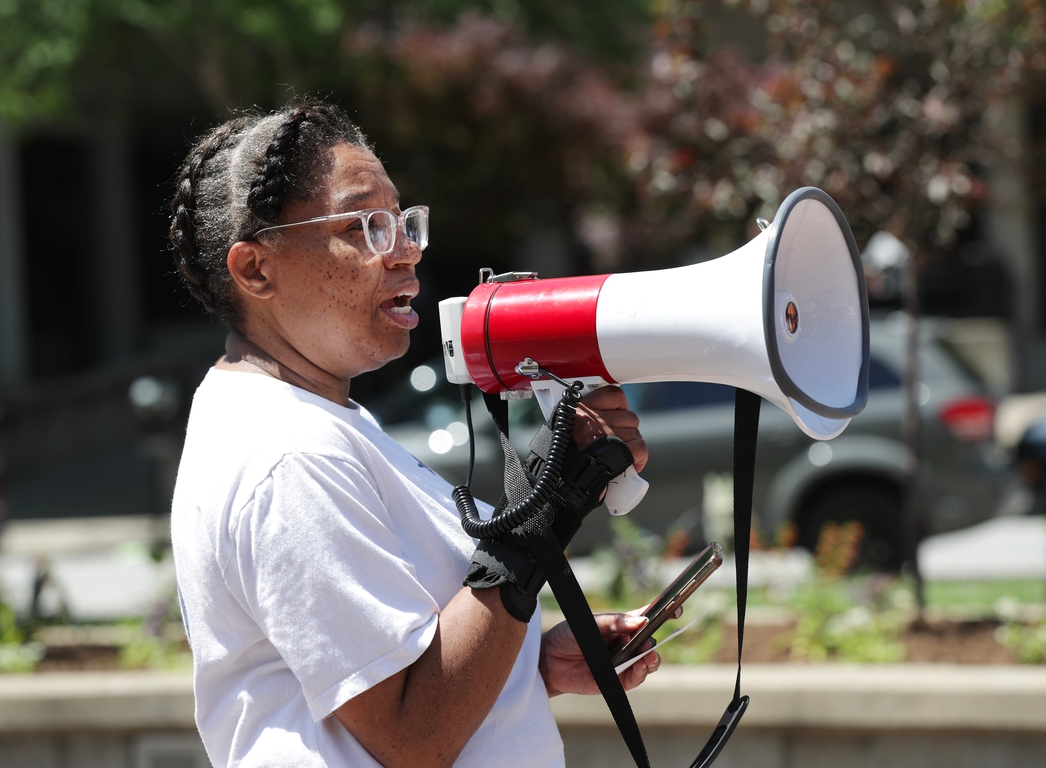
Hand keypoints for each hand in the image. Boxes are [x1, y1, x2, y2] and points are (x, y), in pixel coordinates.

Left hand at [539, 612, 660, 696]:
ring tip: (648, 654)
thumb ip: (614, 622)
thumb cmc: (569, 635)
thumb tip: (640, 621)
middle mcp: (626, 643)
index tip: (676, 610)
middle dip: (656, 639)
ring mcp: (623, 662)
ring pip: (648, 661)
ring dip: (652, 658)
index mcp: (621, 625)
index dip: (663, 613)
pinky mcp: (616, 680)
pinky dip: (641, 671)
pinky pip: (635, 677)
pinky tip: (641, 665)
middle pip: (651, 641)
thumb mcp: (590, 623)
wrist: (549, 660)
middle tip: (651, 638)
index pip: (646, 618)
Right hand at [571, 387, 647, 471]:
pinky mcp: (620, 451)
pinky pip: (640, 448)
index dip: (620, 406)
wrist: (562, 481)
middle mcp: (594, 419)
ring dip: (632, 444)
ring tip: (620, 454)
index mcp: (580, 410)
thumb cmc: (564, 458)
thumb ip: (582, 417)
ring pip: (635, 433)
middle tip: (616, 442)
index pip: (613, 395)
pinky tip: (633, 463)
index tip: (617, 414)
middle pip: (628, 416)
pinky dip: (640, 457)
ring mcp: (607, 434)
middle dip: (626, 430)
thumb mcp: (565, 428)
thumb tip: (605, 414)